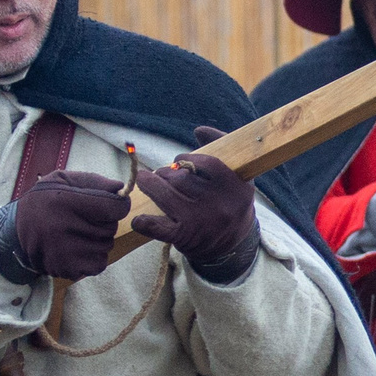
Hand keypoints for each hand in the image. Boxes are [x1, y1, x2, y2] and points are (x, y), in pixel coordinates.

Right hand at [0, 170, 128, 282]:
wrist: (16, 230)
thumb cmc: (45, 200)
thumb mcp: (64, 180)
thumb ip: (95, 182)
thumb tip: (122, 188)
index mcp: (67, 201)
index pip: (115, 208)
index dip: (118, 205)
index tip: (112, 204)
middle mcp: (67, 227)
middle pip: (111, 228)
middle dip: (105, 222)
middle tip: (86, 218)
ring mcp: (67, 252)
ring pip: (106, 246)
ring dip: (99, 240)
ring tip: (79, 233)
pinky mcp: (67, 269)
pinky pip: (98, 264)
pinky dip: (93, 257)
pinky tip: (78, 248)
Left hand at [133, 125, 260, 284]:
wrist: (232, 245)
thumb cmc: (229, 201)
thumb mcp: (236, 176)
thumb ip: (221, 147)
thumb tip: (199, 130)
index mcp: (236, 188)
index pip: (207, 163)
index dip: (187, 158)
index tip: (179, 161)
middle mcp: (220, 206)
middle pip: (181, 179)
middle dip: (166, 173)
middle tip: (161, 174)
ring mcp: (201, 222)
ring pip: (166, 195)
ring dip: (150, 185)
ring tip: (145, 181)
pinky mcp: (184, 237)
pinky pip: (158, 227)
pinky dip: (144, 222)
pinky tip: (139, 218)